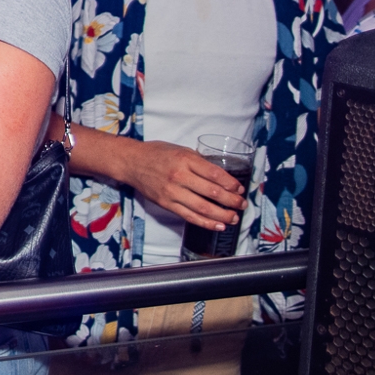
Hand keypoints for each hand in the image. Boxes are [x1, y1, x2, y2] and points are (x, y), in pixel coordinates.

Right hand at [123, 141, 245, 230]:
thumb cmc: (156, 153)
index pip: (215, 174)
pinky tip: (218, 225)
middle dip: (232, 200)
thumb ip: (199, 162)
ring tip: (234, 217)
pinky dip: (206, 222)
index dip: (231, 184)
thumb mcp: (180, 149)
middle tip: (242, 204)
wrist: (131, 162)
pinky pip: (190, 216)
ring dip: (223, 214)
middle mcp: (180, 176)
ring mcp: (172, 192)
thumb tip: (220, 176)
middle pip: (212, 192)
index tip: (240, 189)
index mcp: (185, 159)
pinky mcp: (166, 204)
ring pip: (203, 207)